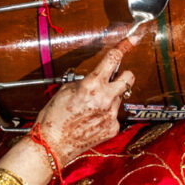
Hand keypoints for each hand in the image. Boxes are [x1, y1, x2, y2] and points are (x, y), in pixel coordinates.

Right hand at [31, 38, 133, 162]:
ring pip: (118, 98)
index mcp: (92, 84)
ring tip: (91, 108)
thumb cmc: (54, 117)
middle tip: (115, 77)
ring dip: (110, 98)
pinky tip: (92, 120)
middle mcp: (105, 98)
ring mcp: (111, 114)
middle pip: (128, 78)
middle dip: (124, 75)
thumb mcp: (65, 90)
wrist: (51, 145)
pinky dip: (106, 115)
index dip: (124, 47)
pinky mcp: (113, 128)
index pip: (113, 59)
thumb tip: (95, 77)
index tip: (133, 39)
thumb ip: (84, 81)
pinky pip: (114, 115)